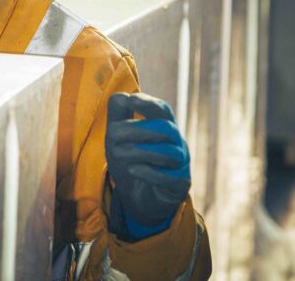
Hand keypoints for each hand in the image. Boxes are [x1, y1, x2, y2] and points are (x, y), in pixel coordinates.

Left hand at [105, 92, 190, 241]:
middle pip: (166, 129)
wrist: (137, 198)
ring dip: (140, 151)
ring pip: (170, 153)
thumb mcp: (117, 138)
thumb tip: (122, 95)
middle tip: (112, 135)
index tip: (131, 100)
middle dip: (137, 130)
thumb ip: (118, 116)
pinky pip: (171, 178)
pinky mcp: (180, 186)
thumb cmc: (130, 161)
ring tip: (116, 153)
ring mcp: (182, 165)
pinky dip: (149, 172)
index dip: (149, 103)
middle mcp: (177, 143)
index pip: (162, 110)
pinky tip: (132, 169)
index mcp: (163, 127)